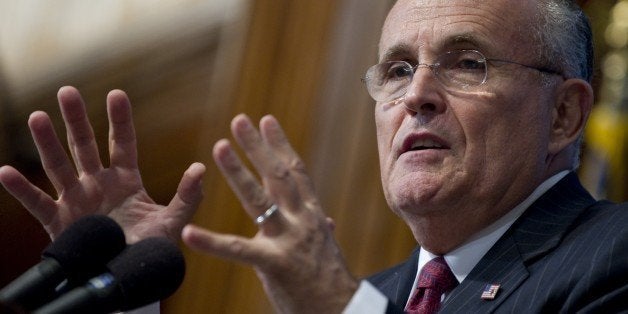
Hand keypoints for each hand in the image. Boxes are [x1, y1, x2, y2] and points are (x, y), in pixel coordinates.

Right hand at [0, 86, 204, 242]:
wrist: (128, 277)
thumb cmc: (150, 249)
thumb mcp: (172, 221)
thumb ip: (188, 196)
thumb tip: (200, 168)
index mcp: (126, 181)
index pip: (123, 143)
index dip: (120, 120)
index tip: (116, 94)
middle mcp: (98, 184)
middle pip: (84, 146)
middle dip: (76, 120)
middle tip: (67, 92)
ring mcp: (77, 200)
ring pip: (58, 166)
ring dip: (46, 143)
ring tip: (37, 116)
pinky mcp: (59, 221)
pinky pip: (38, 203)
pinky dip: (22, 190)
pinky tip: (6, 171)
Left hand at [182, 114, 357, 313]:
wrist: (344, 311)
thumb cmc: (330, 282)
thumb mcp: (326, 249)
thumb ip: (319, 230)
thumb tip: (327, 220)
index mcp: (312, 215)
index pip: (295, 172)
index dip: (280, 144)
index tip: (267, 120)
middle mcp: (303, 220)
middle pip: (278, 175)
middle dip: (258, 146)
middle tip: (239, 119)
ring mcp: (290, 240)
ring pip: (260, 200)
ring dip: (238, 171)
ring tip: (219, 146)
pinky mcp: (276, 264)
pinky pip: (239, 250)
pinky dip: (213, 242)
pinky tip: (189, 233)